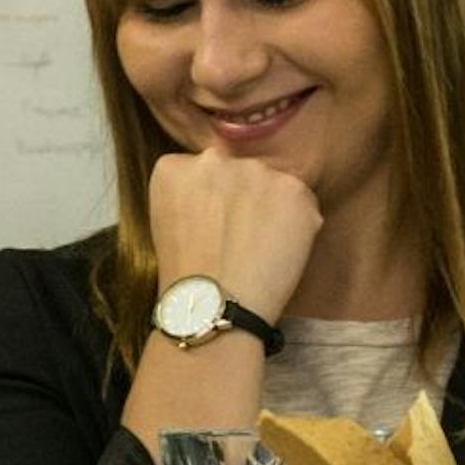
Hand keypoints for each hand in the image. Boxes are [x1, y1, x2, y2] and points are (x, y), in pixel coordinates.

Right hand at [145, 148, 322, 325]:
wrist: (213, 306)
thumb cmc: (184, 277)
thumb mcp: (164, 223)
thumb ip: (190, 195)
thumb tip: (221, 195)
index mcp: (173, 168)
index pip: (198, 171)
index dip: (208, 200)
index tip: (209, 225)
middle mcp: (214, 159)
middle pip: (237, 172)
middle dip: (242, 197)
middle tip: (237, 237)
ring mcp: (256, 171)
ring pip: (271, 184)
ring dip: (271, 208)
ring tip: (259, 248)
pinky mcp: (294, 189)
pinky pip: (301, 202)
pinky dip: (297, 224)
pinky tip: (278, 252)